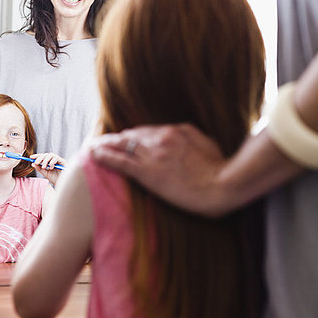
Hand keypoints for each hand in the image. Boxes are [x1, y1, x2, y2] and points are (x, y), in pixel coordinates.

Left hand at [31, 152, 66, 186]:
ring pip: (50, 155)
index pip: (43, 156)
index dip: (37, 156)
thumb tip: (33, 164)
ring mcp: (58, 160)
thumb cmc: (55, 178)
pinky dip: (52, 162)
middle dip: (40, 158)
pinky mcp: (63, 161)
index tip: (31, 157)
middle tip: (36, 162)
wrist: (62, 184)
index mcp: (50, 162)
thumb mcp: (45, 173)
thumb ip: (39, 168)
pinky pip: (56, 158)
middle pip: (46, 154)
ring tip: (44, 167)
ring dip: (46, 161)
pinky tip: (51, 168)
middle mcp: (54, 160)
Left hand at [91, 124, 228, 216]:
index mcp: (177, 131)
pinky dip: (105, 156)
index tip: (127, 138)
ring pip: (123, 144)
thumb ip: (191, 137)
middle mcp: (162, 139)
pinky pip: (120, 161)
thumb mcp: (208, 144)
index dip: (135, 135)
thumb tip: (182, 135)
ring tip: (94, 145)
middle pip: (133, 135)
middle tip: (106, 141)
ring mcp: (154, 155)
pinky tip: (94, 154)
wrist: (223, 186)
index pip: (148, 130)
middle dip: (119, 138)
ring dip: (107, 144)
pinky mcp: (148, 172)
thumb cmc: (220, 169)